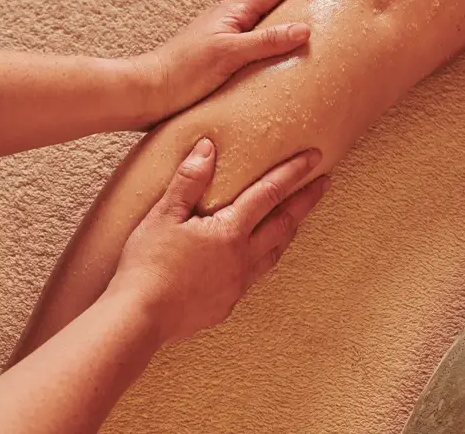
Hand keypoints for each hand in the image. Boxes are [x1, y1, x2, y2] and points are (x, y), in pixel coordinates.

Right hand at [109, 139, 329, 344]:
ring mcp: (237, 284)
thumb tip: (208, 146)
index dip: (293, 172)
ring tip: (297, 220)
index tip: (315, 156)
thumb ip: (189, 180)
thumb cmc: (147, 264)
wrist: (139, 318)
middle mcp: (243, 258)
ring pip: (274, 253)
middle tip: (324, 184)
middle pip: (284, 224)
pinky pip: (255, 277)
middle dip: (306, 201)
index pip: (270, 192)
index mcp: (230, 232)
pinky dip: (264, 260)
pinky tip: (257, 259)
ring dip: (289, 232)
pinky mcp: (226, 304)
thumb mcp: (164, 215)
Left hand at [133, 0, 329, 126]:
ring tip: (308, 7)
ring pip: (264, 20)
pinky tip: (281, 48)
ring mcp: (226, 39)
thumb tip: (304, 28)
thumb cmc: (183, 72)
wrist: (148, 94)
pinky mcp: (223, 60)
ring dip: (286, 11)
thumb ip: (265, 41)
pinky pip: (257, 42)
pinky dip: (274, 38)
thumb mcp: (228, 53)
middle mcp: (230, 22)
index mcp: (232, 13)